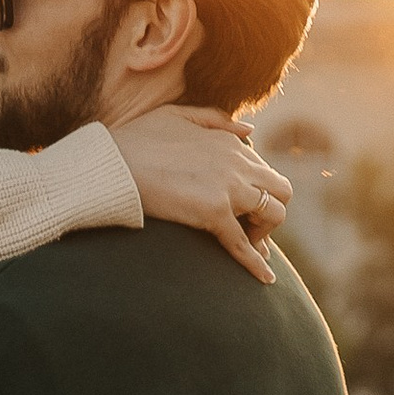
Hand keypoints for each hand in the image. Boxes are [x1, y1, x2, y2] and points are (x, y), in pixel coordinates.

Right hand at [110, 106, 289, 280]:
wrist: (111, 162)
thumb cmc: (134, 139)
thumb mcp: (177, 115)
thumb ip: (215, 119)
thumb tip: (250, 131)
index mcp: (230, 142)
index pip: (262, 170)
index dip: (256, 193)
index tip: (243, 211)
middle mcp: (238, 162)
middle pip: (281, 190)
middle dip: (271, 211)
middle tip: (249, 229)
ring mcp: (228, 187)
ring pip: (274, 215)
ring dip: (264, 233)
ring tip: (249, 247)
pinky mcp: (213, 212)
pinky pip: (243, 243)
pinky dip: (255, 263)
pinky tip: (266, 279)